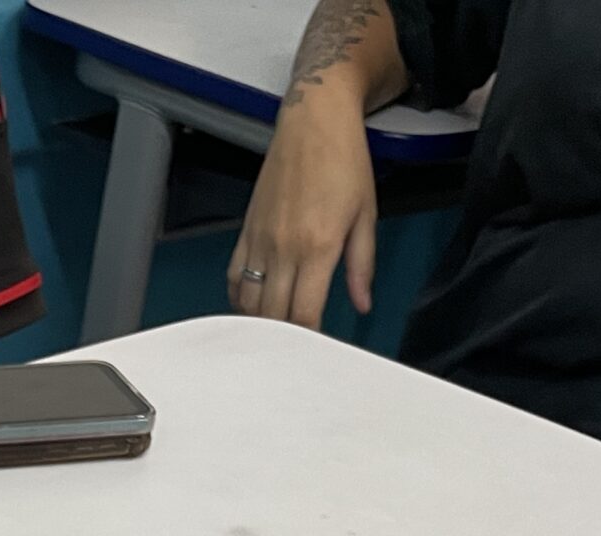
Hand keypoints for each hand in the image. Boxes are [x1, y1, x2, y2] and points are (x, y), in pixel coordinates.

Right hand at [230, 87, 377, 327]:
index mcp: (318, 246)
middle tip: (297, 348)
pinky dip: (240, 298)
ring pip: (249, 303)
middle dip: (284, 338)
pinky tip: (254, 304)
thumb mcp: (366, 214)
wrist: (314, 122)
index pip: (304, 314)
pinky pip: (234, 278)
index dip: (310, 339)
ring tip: (275, 332)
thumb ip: (361, 265)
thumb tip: (361, 303)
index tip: (318, 349)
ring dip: (260, 322)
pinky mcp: (246, 232)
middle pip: (273, 316)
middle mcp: (284, 248)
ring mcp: (260, 241)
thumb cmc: (343, 160)